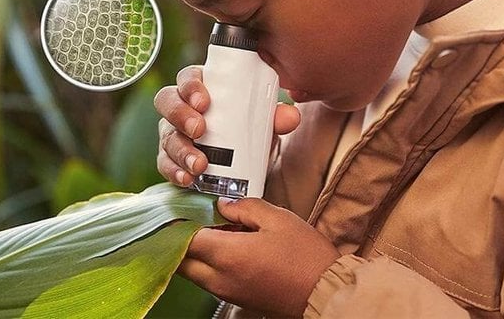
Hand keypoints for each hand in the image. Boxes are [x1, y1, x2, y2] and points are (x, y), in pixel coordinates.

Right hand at [154, 65, 300, 186]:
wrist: (246, 162)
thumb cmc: (250, 130)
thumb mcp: (264, 123)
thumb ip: (277, 117)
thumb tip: (290, 116)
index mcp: (203, 88)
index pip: (188, 77)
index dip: (191, 86)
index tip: (204, 101)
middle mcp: (182, 107)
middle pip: (167, 101)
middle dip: (180, 114)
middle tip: (200, 129)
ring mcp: (173, 133)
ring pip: (166, 135)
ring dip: (181, 149)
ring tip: (199, 164)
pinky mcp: (170, 159)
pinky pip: (165, 163)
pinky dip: (174, 171)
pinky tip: (187, 178)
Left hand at [180, 197, 340, 316]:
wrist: (323, 292)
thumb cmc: (305, 257)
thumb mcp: (278, 219)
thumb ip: (245, 207)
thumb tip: (223, 205)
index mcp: (228, 256)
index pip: (185, 239)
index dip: (181, 221)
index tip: (183, 206)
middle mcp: (221, 279)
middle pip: (182, 260)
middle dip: (182, 238)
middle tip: (195, 216)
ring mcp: (227, 292)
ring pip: (193, 272)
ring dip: (196, 251)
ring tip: (217, 228)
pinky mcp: (235, 298)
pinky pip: (209, 279)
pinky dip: (209, 262)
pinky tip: (230, 245)